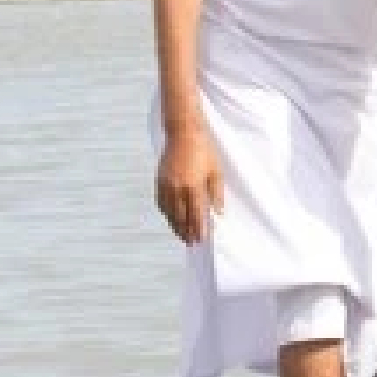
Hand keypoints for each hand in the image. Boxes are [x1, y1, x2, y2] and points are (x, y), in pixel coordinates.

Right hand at [156, 126, 223, 244]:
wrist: (183, 133)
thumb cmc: (204, 151)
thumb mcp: (216, 171)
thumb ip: (216, 193)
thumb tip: (218, 212)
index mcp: (193, 185)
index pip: (196, 213)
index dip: (199, 228)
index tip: (202, 239)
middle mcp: (177, 187)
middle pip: (180, 216)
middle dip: (186, 231)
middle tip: (192, 243)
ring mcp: (165, 184)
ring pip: (169, 212)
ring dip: (175, 225)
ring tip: (182, 236)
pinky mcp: (159, 180)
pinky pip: (161, 202)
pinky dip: (166, 213)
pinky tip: (171, 219)